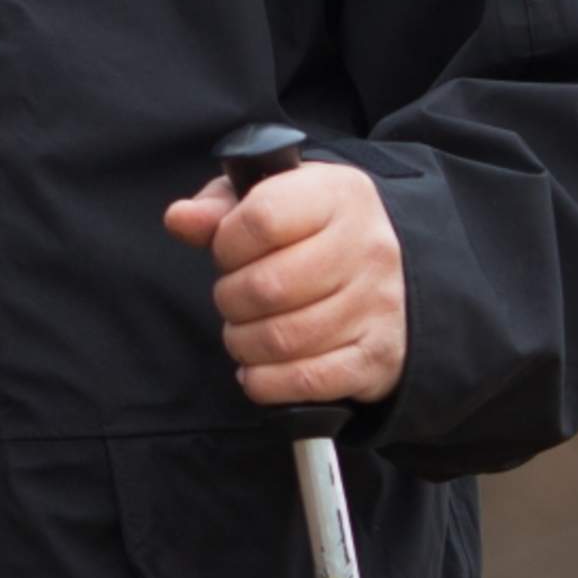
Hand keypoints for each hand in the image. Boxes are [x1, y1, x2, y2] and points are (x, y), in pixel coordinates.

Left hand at [163, 159, 407, 407]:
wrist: (396, 276)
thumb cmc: (316, 233)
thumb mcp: (274, 200)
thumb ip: (221, 207)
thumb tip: (180, 219)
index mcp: (339, 195)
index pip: (262, 218)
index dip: (227, 243)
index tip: (229, 252)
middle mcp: (367, 247)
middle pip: (267, 286)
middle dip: (230, 299)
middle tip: (234, 299)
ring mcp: (377, 305)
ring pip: (281, 339)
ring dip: (243, 343)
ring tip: (244, 332)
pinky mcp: (377, 357)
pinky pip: (306, 381)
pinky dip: (267, 381)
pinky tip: (260, 368)